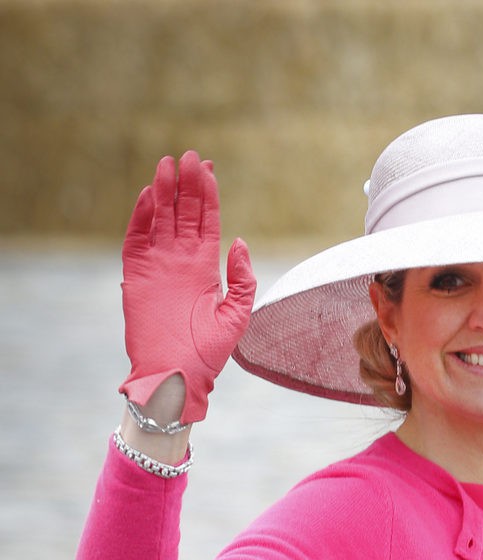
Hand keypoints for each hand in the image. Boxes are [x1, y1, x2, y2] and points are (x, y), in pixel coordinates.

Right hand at [119, 151, 255, 423]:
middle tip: (190, 156)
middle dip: (187, 184)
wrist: (178, 375)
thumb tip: (240, 242)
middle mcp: (181, 260)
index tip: (209, 166)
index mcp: (205, 266)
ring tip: (168, 165)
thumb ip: (241, 279)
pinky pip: (136, 238)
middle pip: (183, 211)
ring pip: (159, 218)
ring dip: (163, 192)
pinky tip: (148, 195)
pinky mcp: (136, 275)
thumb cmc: (209, 353)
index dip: (208, 193)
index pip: (206, 220)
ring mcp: (158, 265)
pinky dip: (140, 216)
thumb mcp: (236, 315)